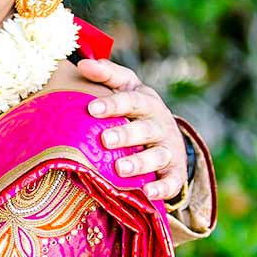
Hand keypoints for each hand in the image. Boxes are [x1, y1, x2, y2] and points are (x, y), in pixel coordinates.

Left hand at [77, 57, 187, 201]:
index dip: (113, 104)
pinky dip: (162, 188)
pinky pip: (172, 183)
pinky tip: (148, 193)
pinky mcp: (175, 173)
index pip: (131, 100)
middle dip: (126, 135)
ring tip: (120, 169)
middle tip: (104, 140)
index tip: (91, 109)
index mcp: (147, 102)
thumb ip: (106, 74)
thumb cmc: (136, 110)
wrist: (168, 136)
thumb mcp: (126, 87)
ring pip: (157, 156)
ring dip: (140, 162)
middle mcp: (160, 125)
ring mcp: (169, 150)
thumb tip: (82, 63)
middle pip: (145, 129)